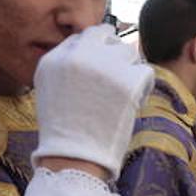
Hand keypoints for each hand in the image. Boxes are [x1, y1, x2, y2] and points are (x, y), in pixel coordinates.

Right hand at [32, 24, 153, 180]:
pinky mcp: (128, 80)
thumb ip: (66, 66)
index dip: (94, 53)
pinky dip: (143, 87)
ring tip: (121, 95)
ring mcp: (104, 66)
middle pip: (106, 37)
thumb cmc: (64, 131)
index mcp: (55, 58)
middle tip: (114, 79)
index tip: (97, 73)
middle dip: (112, 54)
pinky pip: (146, 71)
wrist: (75, 158)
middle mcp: (78, 56)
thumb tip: (92, 51)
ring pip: (128, 52)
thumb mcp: (49, 91)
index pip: (82, 38)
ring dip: (128, 70)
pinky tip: (132, 103)